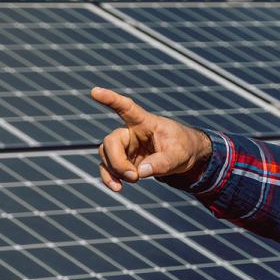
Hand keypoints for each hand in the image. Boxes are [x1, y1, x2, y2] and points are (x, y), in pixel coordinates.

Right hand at [91, 87, 211, 191]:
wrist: (184, 157)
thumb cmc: (183, 147)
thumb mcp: (179, 155)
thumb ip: (161, 163)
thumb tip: (140, 172)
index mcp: (145, 122)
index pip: (126, 108)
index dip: (111, 99)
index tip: (95, 91)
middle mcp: (130, 132)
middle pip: (111, 141)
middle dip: (117, 161)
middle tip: (134, 176)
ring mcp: (125, 147)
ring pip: (106, 156)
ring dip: (115, 171)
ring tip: (133, 180)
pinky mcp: (123, 160)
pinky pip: (108, 168)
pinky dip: (110, 178)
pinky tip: (117, 188)